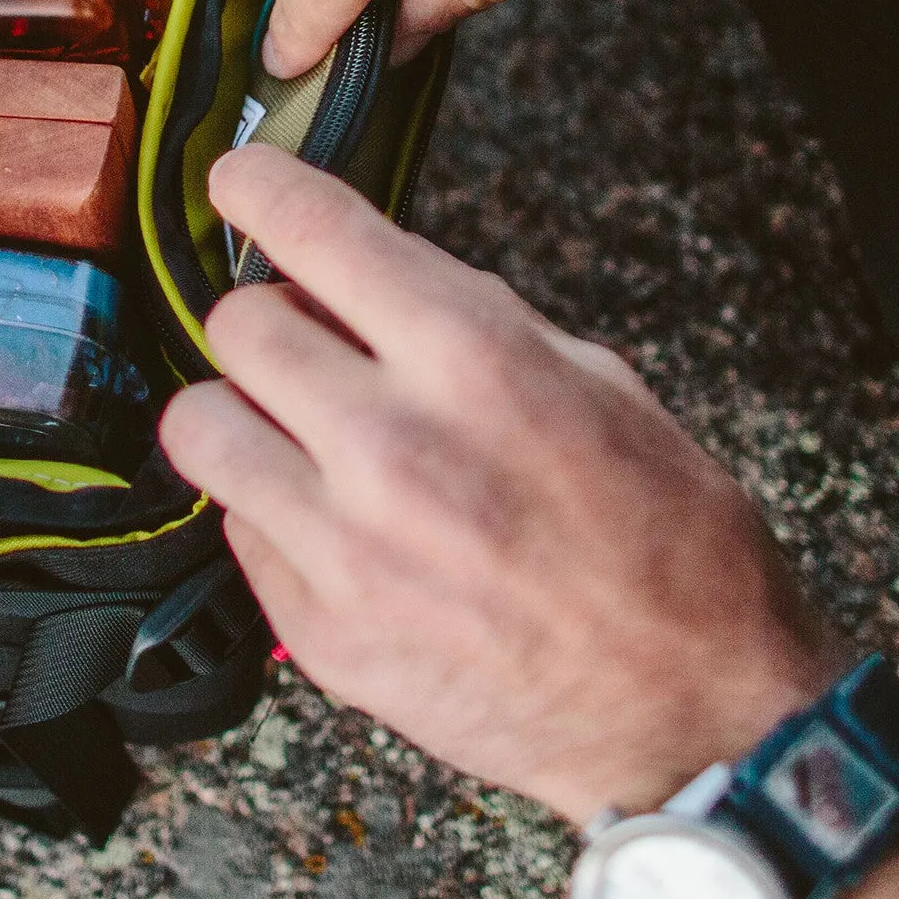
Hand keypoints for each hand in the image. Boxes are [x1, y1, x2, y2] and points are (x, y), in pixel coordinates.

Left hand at [159, 146, 840, 822]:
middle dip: (268, 321)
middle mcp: (392, 443)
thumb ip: (468, 320)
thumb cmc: (668, 547)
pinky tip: (332, 526)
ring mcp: (345, 545)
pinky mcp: (320, 629)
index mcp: (473, 359)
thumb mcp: (598, 385)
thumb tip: (361, 276)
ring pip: (198, 422)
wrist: (700, 718)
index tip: (240, 180)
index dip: (258, 185)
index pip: (313, 228)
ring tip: (292, 437)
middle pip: (236, 322)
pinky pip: (233, 527)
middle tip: (307, 348)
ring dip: (238, 415)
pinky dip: (267, 513)